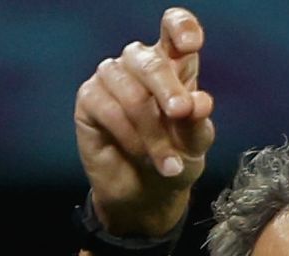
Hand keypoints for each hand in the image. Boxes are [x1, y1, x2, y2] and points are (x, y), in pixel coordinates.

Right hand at [76, 7, 216, 238]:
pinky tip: (139, 154)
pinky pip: (107, 109)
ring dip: (151, 133)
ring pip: (131, 92)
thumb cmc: (175, 159)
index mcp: (174, 64)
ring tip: (166, 163)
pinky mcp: (89, 97)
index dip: (181, 27)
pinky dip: (129, 136)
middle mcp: (141, 64)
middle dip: (168, 91)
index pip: (174, 28)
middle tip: (181, 113)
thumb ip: (198, 123)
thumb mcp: (195, 145)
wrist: (147, 195)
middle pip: (151, 60)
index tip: (191, 43)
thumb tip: (199, 104)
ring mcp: (112, 78)